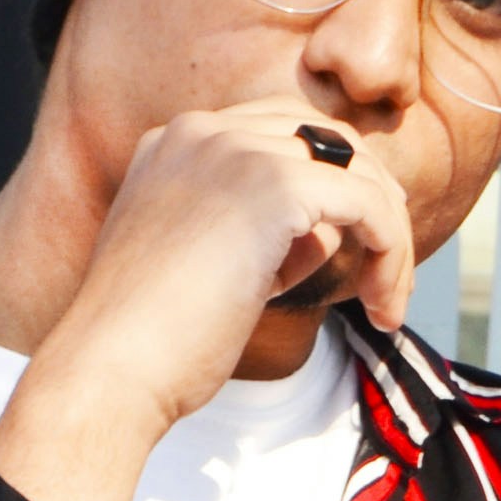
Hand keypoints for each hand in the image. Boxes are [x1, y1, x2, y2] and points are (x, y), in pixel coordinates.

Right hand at [0, 99, 413, 500]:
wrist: (108, 370)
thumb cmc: (152, 341)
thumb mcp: (203, 263)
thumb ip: (259, 232)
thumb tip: (331, 231)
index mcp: (176, 141)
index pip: (283, 132)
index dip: (330, 185)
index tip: (353, 248)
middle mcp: (205, 130)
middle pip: (329, 139)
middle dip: (371, 201)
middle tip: (386, 272)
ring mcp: (237, 150)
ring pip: (358, 171)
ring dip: (389, 237)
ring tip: (386, 302)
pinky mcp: (274, 186)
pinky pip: (369, 204)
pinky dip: (392, 254)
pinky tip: (382, 307)